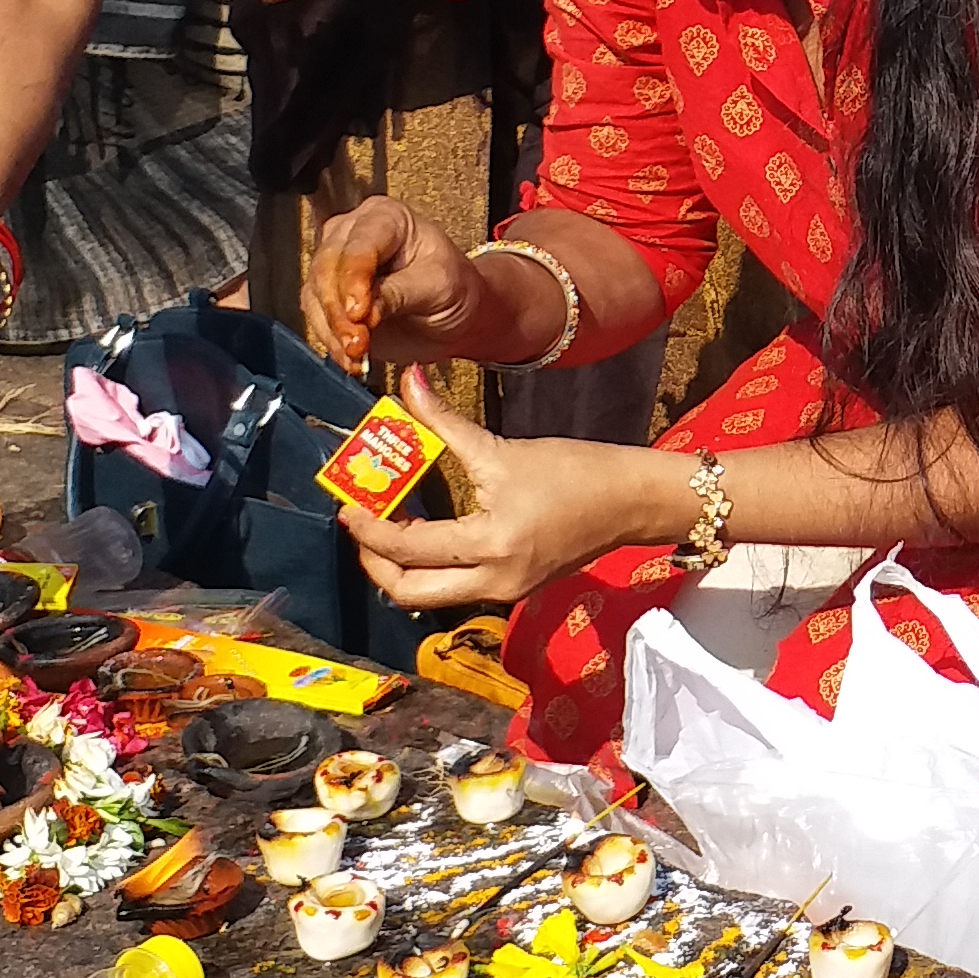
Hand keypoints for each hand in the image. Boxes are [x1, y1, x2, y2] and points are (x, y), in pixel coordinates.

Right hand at [306, 192, 481, 377]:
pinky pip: (317, 318)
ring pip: (316, 295)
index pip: (359, 246)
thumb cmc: (453, 287)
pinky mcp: (328, 296)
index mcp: (385, 217)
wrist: (453, 314)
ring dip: (333, 330)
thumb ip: (399, 294)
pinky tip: (351, 359)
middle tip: (357, 342)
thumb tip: (364, 313)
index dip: (354, 279)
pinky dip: (332, 342)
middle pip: (327, 268)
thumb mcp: (438, 285)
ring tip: (356, 356)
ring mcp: (336, 264)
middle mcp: (352, 234)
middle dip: (339, 310)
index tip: (359, 313)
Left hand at [335, 382, 670, 609]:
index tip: (347, 505)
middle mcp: (494, 580)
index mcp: (491, 544)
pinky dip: (429, 566)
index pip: (409, 547)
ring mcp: (504, 591)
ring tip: (386, 527)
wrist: (631, 502)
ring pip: (428, 596)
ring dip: (399, 567)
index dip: (369, 528)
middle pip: (408, 591)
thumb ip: (445, 420)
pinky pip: (454, 587)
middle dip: (374, 561)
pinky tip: (424, 533)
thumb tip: (409, 381)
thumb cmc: (577, 472)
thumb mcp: (503, 448)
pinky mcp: (512, 589)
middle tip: (359, 525)